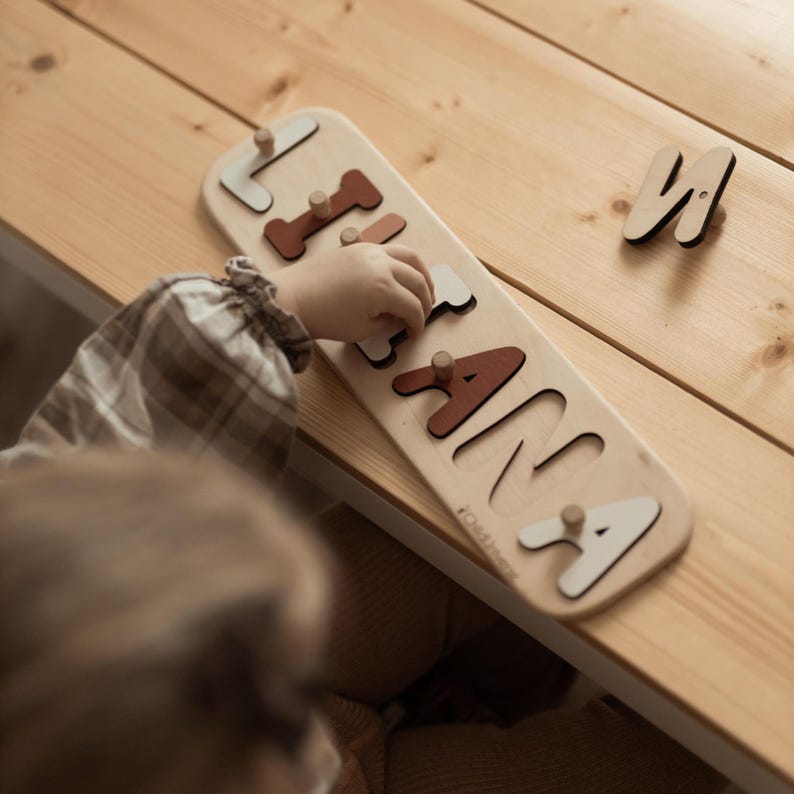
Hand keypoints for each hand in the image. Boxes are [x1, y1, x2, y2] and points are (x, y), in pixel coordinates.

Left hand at [268, 244, 434, 341]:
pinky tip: (401, 274)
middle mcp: (381, 265)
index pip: (413, 307)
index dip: (417, 323)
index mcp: (383, 288)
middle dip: (425, 299)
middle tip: (423, 314)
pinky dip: (403, 262)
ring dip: (422, 273)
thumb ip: (386, 321)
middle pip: (417, 280)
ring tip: (425, 288)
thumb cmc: (323, 318)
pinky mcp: (359, 247)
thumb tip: (396, 314)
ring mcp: (370, 251)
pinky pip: (391, 250)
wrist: (292, 297)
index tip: (413, 333)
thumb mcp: (361, 329)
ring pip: (409, 257)